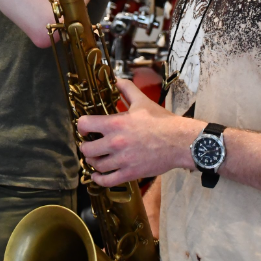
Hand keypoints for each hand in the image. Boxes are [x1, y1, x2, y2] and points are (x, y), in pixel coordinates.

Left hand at [76, 79, 204, 187]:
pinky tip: (98, 175)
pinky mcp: (130, 173)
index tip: (85, 128)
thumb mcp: (142, 101)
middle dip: (86, 145)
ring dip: (94, 161)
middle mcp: (115, 143)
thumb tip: (117, 80)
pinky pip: (107, 181)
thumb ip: (127, 89)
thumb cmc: (162, 122)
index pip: (84, 124)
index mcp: (115, 124)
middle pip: (86, 149)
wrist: (179, 141)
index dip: (82, 126)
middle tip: (91, 144)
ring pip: (96, 165)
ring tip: (97, 157)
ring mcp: (122, 160)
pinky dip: (99, 179)